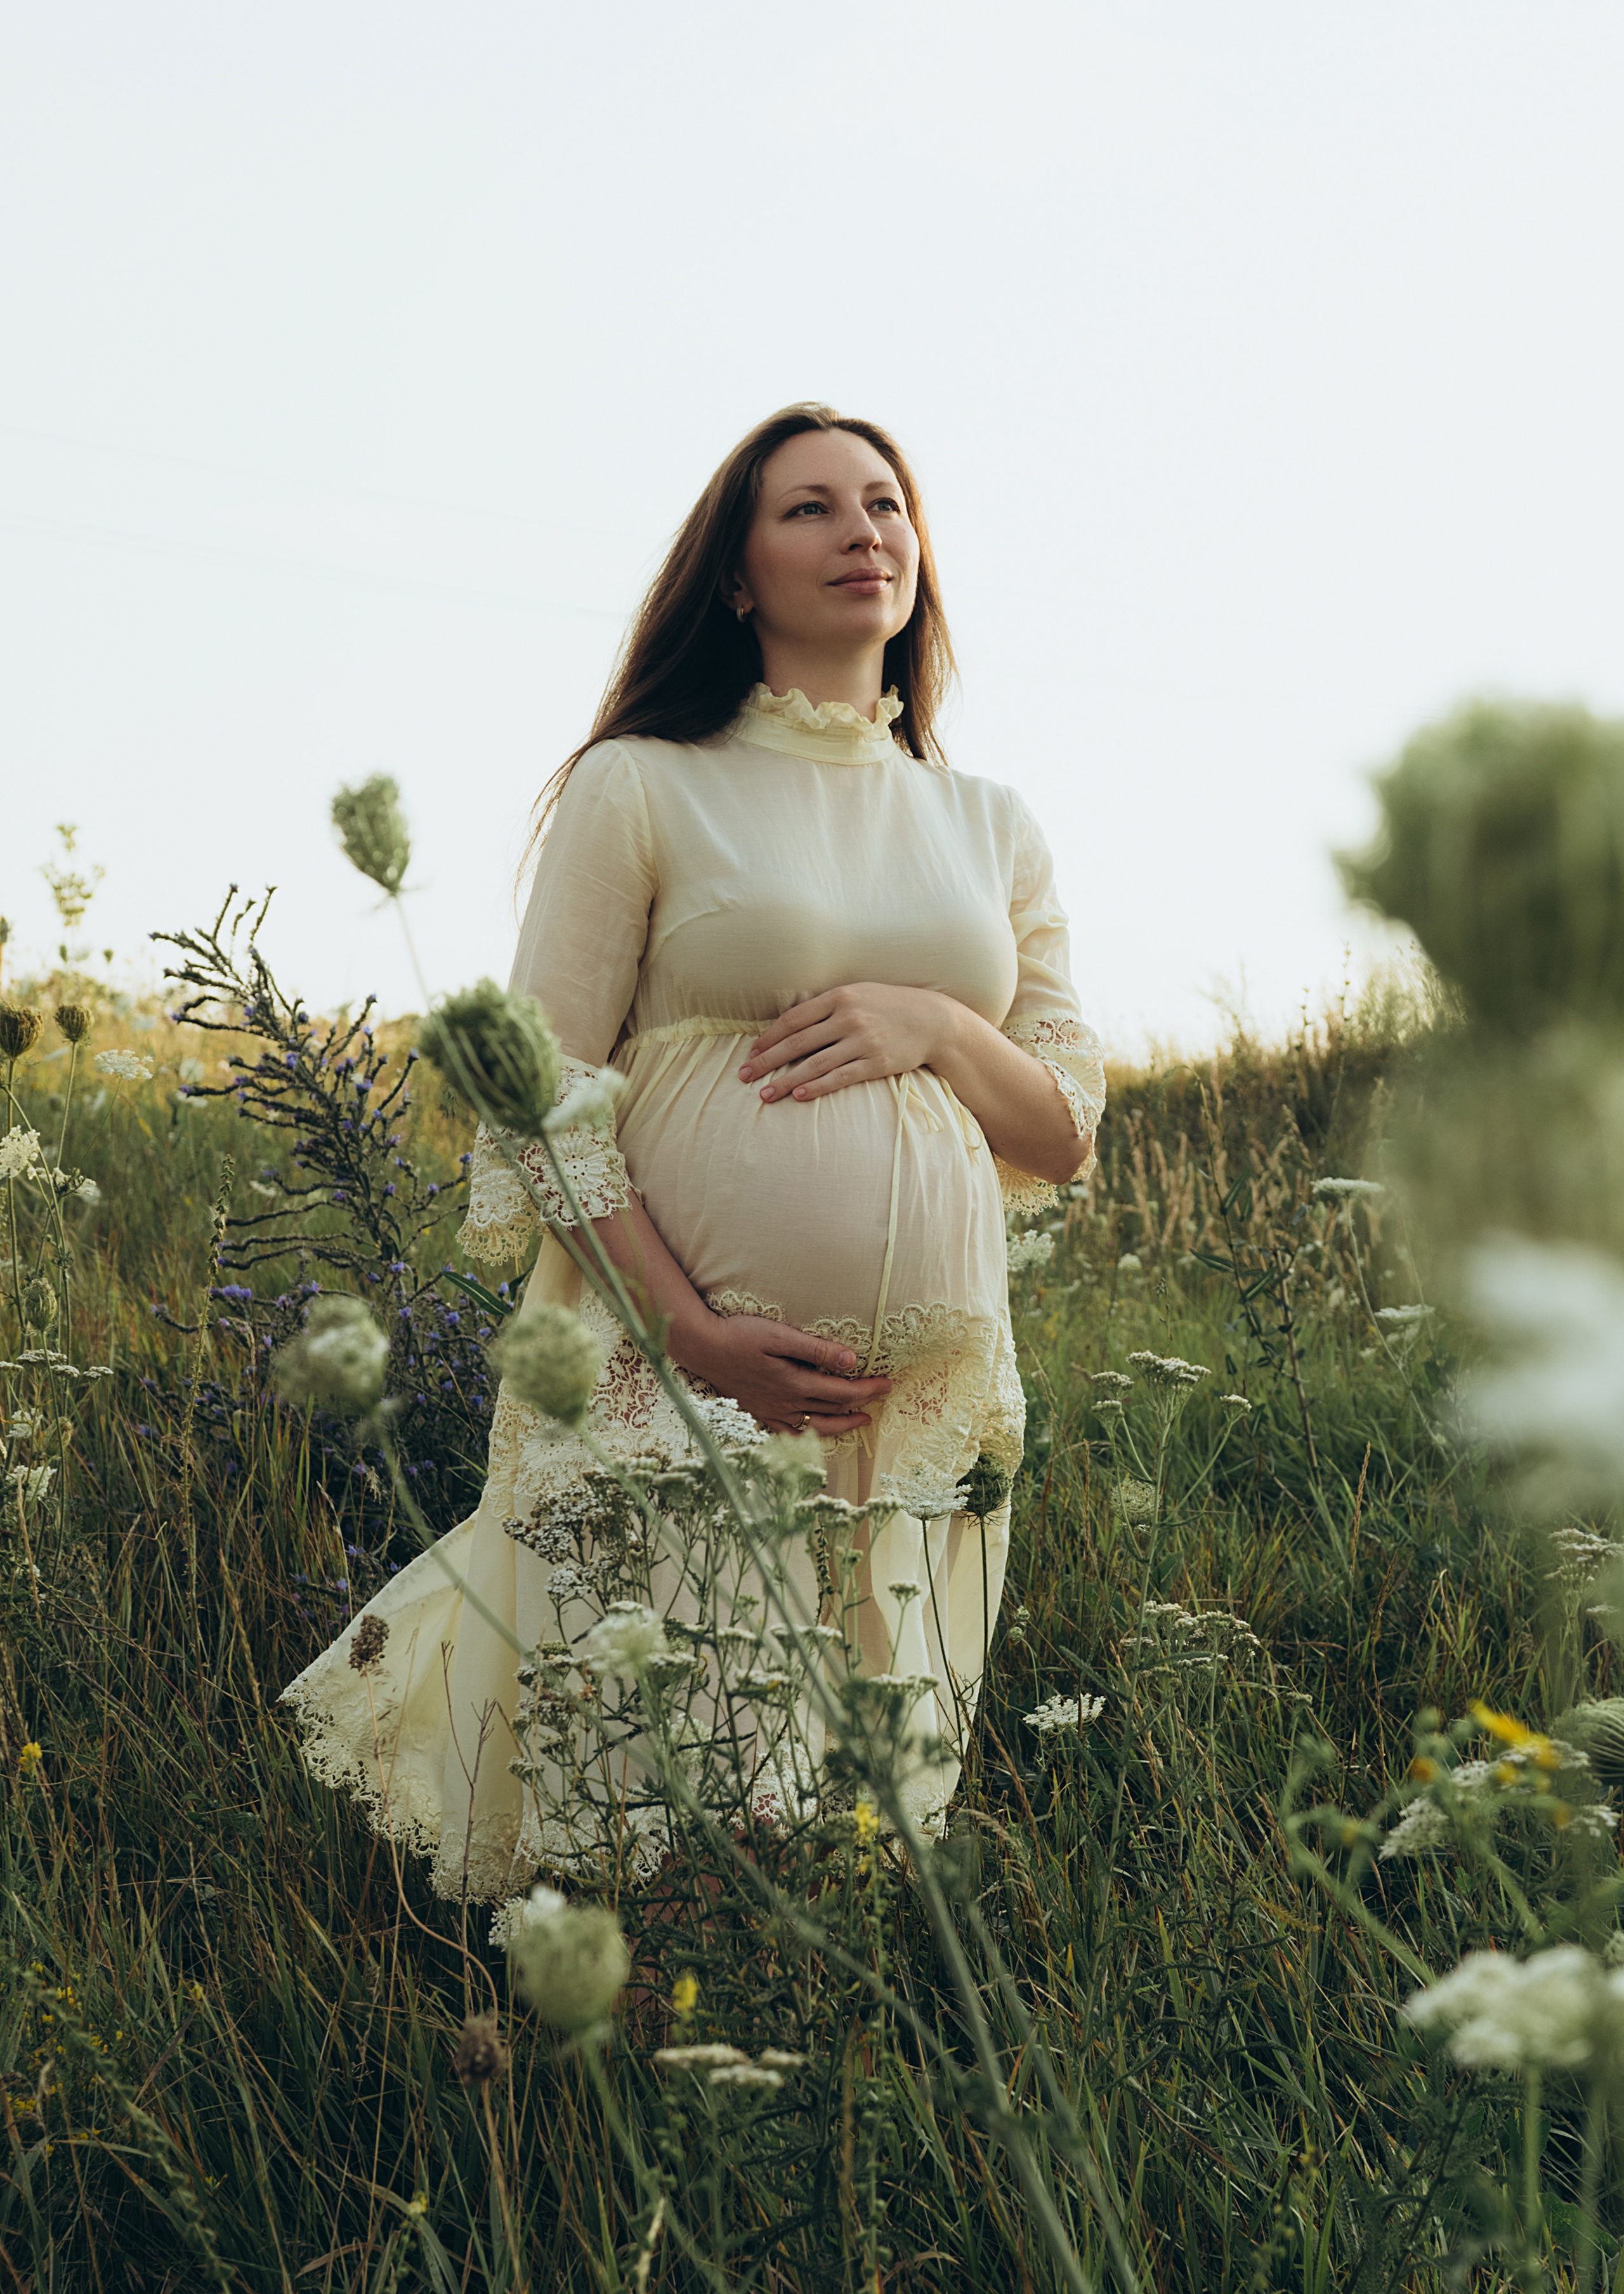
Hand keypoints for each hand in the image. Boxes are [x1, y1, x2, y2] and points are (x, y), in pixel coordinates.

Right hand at [680, 1312, 890, 1436]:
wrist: (703, 1348)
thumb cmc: (740, 1335)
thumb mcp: (780, 1336)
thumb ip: (815, 1350)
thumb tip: (851, 1361)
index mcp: (794, 1384)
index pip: (842, 1393)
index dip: (868, 1390)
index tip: (887, 1383)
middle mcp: (785, 1404)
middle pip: (832, 1410)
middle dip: (861, 1405)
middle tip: (881, 1397)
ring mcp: (771, 1412)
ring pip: (814, 1427)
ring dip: (841, 1425)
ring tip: (860, 1421)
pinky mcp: (758, 1413)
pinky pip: (789, 1433)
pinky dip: (808, 1435)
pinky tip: (815, 1431)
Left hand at [739, 984, 958, 1102]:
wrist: (933, 1020)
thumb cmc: (889, 1005)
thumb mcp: (857, 993)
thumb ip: (825, 1005)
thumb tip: (789, 1022)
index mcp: (838, 996)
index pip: (792, 1019)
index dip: (768, 1038)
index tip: (751, 1054)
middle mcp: (848, 1017)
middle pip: (796, 1043)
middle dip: (767, 1061)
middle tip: (744, 1077)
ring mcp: (862, 1041)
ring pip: (814, 1064)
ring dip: (786, 1081)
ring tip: (765, 1095)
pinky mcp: (876, 1063)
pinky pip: (840, 1078)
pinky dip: (817, 1087)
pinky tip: (799, 1096)